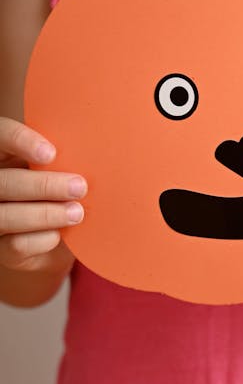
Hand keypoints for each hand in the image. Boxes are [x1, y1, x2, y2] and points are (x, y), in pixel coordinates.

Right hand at [0, 116, 85, 272]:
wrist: (62, 235)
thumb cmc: (62, 191)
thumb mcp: (59, 169)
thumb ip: (62, 160)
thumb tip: (92, 149)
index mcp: (3, 156)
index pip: (0, 134)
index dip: (20, 140)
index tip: (51, 154)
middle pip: (4, 182)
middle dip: (43, 186)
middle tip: (79, 187)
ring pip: (6, 216)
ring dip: (45, 215)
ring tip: (77, 213)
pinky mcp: (1, 249)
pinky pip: (17, 244)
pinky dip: (43, 239)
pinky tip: (61, 235)